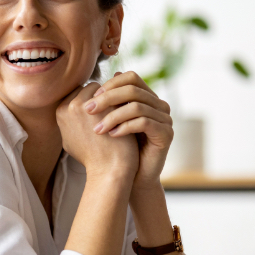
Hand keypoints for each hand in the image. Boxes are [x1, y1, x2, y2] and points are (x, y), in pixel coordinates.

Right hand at [56, 82, 138, 179]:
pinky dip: (124, 101)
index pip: (78, 93)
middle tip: (115, 110)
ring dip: (114, 97)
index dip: (93, 102)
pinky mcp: (107, 106)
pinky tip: (130, 113)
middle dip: (103, 97)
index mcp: (61, 111)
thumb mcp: (70, 140)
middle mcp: (71, 105)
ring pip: (105, 89)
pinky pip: (118, 94)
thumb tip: (71, 108)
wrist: (108, 170)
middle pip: (91, 88)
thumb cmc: (92, 159)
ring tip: (123, 112)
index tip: (104, 113)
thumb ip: (69, 121)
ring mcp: (89, 104)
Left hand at [84, 71, 172, 189]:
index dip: (110, 85)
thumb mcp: (111, 122)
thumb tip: (92, 84)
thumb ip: (106, 103)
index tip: (91, 99)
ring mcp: (165, 119)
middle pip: (133, 89)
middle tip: (88, 110)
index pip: (130, 77)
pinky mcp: (166, 134)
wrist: (134, 177)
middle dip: (107, 98)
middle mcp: (159, 105)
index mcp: (147, 98)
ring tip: (97, 129)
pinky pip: (144, 123)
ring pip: (137, 106)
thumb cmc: (119, 149)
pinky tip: (111, 135)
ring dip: (113, 116)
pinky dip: (125, 127)